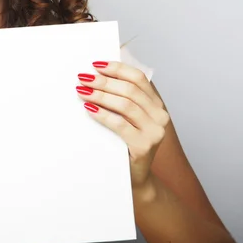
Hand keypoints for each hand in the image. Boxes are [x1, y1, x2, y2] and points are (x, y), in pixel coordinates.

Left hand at [76, 61, 170, 190]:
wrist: (136, 178)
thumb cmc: (127, 144)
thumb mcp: (129, 119)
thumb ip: (122, 99)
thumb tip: (97, 75)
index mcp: (156, 105)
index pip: (138, 78)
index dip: (117, 68)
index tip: (96, 65)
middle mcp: (160, 116)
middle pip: (129, 89)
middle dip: (104, 81)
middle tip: (83, 77)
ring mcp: (154, 131)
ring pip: (125, 104)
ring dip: (100, 95)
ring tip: (82, 91)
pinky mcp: (144, 146)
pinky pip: (120, 124)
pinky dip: (103, 114)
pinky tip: (89, 108)